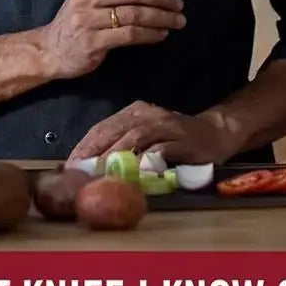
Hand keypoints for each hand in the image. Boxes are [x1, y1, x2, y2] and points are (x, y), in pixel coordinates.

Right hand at [42, 0, 185, 80]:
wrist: (51, 49)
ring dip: (162, 17)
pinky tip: (162, 34)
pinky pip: (129, 35)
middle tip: (179, 4)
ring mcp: (87, 20)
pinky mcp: (92, 43)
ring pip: (134, 14)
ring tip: (178, 20)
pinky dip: (150, 34)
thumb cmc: (78, 19)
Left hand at [67, 101, 236, 164]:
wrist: (216, 133)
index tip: (69, 166)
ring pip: (134, 137)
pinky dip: (145, 160)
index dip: (84, 146)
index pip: (102, 127)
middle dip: (93, 151)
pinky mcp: (181, 139)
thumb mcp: (146, 137)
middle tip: (78, 173)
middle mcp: (147, 114)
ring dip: (115, 156)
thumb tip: (90, 168)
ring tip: (100, 174)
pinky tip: (133, 173)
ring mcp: (165, 125)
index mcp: (135, 111)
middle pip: (114, 130)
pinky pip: (160, 149)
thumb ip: (123, 146)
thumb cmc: (176, 140)